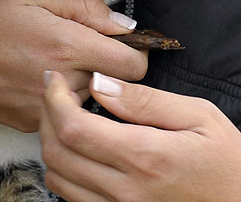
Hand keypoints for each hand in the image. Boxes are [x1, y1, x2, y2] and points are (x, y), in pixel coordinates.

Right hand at [0, 0, 146, 131]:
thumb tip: (125, 24)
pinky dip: (54, 98)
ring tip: (47, 62)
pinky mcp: (26, 123)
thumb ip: (82, 6)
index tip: (117, 43)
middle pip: (112, 84)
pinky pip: (59, 113)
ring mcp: (42, 107)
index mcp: (63, 43)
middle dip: (102, 66)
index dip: (132, 51)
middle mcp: (58, 80)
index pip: (133, 64)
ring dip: (79, 84)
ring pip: (86, 100)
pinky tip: (27, 78)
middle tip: (74, 48)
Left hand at [41, 71, 240, 201]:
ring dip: (51, 143)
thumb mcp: (199, 117)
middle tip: (55, 93)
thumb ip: (144, 100)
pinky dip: (63, 170)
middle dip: (45, 115)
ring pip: (57, 177)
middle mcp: (128, 190)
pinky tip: (78, 149)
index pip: (73, 127)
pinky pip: (71, 197)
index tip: (55, 78)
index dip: (54, 98)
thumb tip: (99, 83)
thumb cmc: (229, 162)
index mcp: (147, 157)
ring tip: (64, 118)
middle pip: (56, 152)